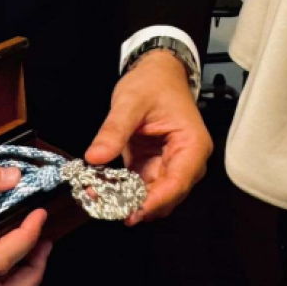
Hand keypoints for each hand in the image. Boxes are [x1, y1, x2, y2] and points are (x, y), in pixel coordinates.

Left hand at [84, 50, 211, 225]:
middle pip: (167, 195)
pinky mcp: (157, 165)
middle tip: (104, 206)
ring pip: (153, 195)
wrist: (158, 71)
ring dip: (129, 200)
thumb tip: (95, 158)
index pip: (177, 183)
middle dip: (137, 204)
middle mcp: (188, 160)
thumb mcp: (130, 101)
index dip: (153, 201)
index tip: (128, 214)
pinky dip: (124, 190)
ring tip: (98, 198)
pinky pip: (143, 185)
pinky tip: (102, 189)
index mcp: (192, 145)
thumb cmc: (152, 82)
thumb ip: (114, 129)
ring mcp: (173, 165)